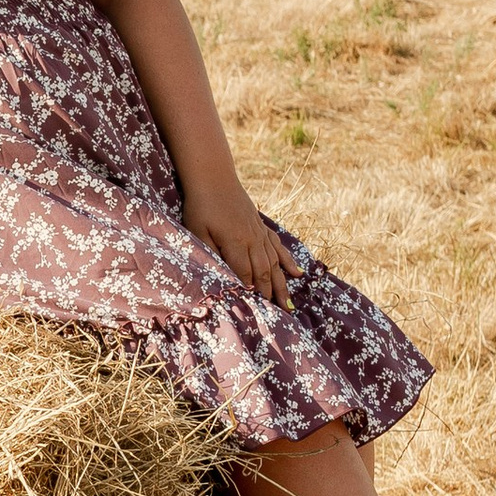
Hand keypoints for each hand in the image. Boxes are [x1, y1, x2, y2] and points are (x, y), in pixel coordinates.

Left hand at [181, 178, 294, 306]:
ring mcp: (259, 233)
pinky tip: (297, 274)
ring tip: (289, 304)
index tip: (255, 311)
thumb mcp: (197, 232)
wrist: (214, 177)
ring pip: (274, 263)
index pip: (244, 274)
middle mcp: (252, 240)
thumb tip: (222, 277)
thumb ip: (210, 254)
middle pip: (264, 272)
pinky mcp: (262, 226)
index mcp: (235, 243)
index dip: (249, 292)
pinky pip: (278, 246)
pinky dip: (288, 261)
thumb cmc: (201, 206)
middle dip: (270, 295)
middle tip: (278, 317)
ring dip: (281, 284)